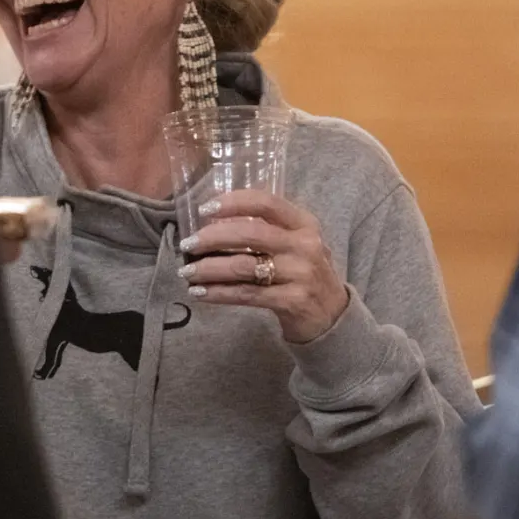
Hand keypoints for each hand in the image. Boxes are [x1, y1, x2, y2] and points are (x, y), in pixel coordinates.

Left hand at [178, 190, 349, 343]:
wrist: (331, 315)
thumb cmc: (303, 272)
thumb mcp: (295, 244)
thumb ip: (264, 230)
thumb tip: (211, 224)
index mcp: (304, 223)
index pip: (265, 203)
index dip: (233, 202)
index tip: (205, 209)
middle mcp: (305, 245)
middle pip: (250, 235)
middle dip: (212, 238)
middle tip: (188, 244)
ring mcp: (301, 274)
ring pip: (244, 266)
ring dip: (209, 269)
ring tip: (187, 272)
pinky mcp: (292, 301)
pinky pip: (246, 294)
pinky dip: (219, 293)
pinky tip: (200, 293)